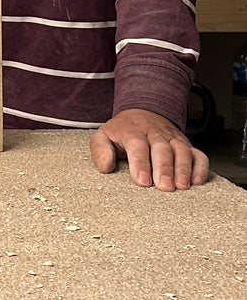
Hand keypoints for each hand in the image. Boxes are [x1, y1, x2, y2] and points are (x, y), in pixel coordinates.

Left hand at [88, 107, 208, 190]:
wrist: (142, 113)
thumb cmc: (122, 131)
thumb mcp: (103, 136)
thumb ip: (100, 150)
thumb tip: (105, 166)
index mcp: (133, 131)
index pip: (137, 145)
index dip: (141, 163)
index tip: (143, 181)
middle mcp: (155, 133)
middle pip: (162, 149)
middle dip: (164, 168)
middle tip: (164, 187)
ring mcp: (173, 138)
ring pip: (182, 151)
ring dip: (183, 169)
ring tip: (181, 186)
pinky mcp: (187, 145)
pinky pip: (198, 154)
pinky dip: (200, 168)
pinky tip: (197, 182)